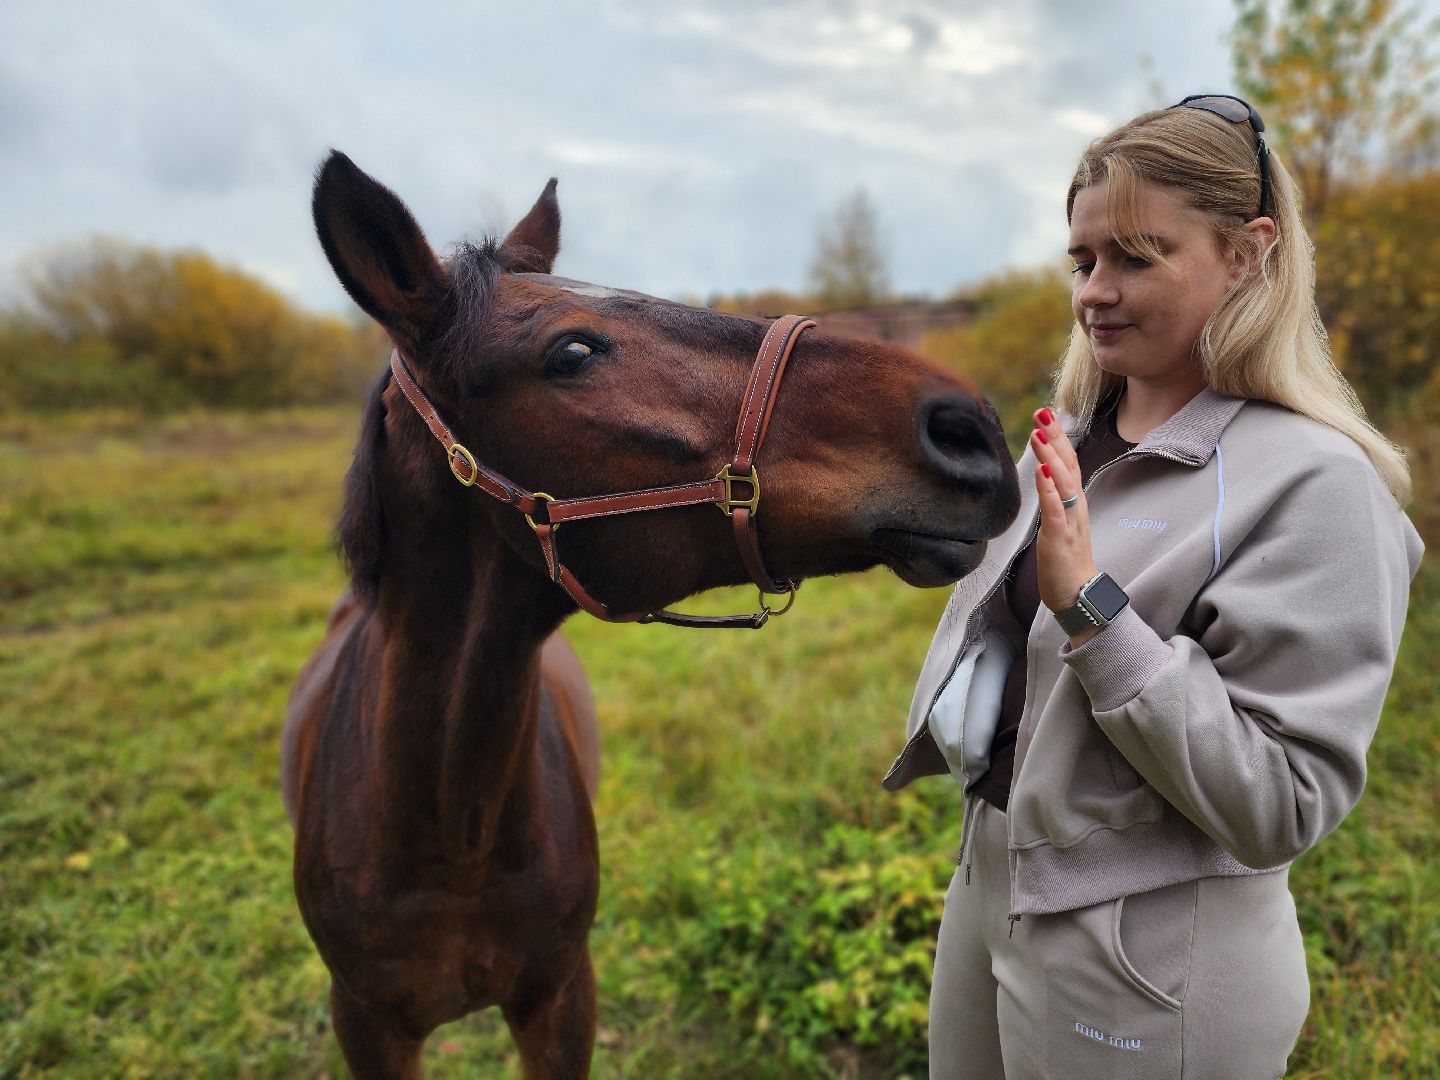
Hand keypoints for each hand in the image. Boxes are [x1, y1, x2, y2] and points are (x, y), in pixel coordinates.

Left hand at [1030, 407, 1101, 645]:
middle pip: (1069, 464)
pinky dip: (1049, 490)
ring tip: (1039, 434)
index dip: (1058, 438)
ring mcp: (1070, 521)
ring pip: (1064, 482)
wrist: (1077, 595)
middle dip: (1056, 437)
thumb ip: (1053, 499)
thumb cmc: (1065, 561)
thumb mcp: (1057, 522)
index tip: (1047, 414)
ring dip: (1051, 457)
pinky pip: (1056, 511)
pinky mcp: (1061, 538)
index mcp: (1073, 502)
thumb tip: (1044, 476)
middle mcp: (1075, 506)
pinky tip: (1042, 473)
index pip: (1067, 462)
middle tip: (1043, 411)